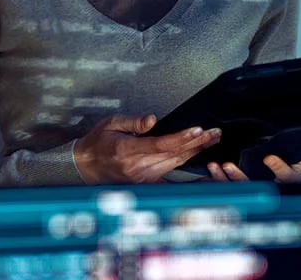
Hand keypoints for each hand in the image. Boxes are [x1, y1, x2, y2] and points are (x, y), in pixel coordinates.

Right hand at [73, 114, 221, 183]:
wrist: (85, 167)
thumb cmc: (97, 144)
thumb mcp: (110, 124)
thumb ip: (133, 121)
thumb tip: (152, 119)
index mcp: (128, 150)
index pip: (161, 144)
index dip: (181, 138)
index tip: (198, 130)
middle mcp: (138, 166)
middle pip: (174, 154)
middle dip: (197, 143)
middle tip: (215, 132)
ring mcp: (143, 176)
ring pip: (176, 162)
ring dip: (195, 151)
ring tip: (212, 139)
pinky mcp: (147, 181)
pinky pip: (171, 173)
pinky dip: (186, 165)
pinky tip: (200, 159)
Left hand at [206, 155, 300, 182]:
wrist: (295, 176)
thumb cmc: (297, 165)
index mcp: (287, 178)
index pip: (283, 174)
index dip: (277, 167)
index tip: (269, 159)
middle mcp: (269, 185)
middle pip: (253, 184)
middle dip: (238, 176)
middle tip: (228, 166)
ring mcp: (255, 186)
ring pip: (238, 187)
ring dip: (224, 178)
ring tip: (215, 166)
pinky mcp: (244, 184)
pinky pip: (229, 186)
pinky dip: (218, 180)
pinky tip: (210, 172)